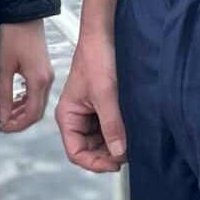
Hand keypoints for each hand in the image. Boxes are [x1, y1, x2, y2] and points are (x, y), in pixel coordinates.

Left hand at [0, 20, 53, 132]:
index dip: (16, 125)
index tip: (2, 127)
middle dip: (19, 122)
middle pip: (36, 112)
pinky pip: (37, 92)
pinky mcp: (44, 69)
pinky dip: (26, 101)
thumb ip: (4, 94)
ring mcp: (47, 74)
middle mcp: (47, 79)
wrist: (23, 12)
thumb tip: (3, 116)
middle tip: (3, 125)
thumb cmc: (13, 35)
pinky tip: (14, 101)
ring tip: (5, 115)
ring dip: (22, 112)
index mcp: (39, 80)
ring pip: (37, 103)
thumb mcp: (4, 66)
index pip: (31, 114)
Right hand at [55, 36, 126, 172]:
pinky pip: (110, 128)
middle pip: (90, 150)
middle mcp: (77, 117)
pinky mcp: (104, 107)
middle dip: (108, 154)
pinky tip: (132, 130)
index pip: (76, 153)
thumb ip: (112, 125)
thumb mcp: (105, 94)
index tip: (115, 163)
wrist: (105, 35)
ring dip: (116, 144)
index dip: (95, 163)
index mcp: (67, 116)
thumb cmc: (96, 57)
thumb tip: (118, 152)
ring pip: (102, 141)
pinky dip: (120, 132)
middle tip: (128, 153)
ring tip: (131, 142)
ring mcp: (91, 113)